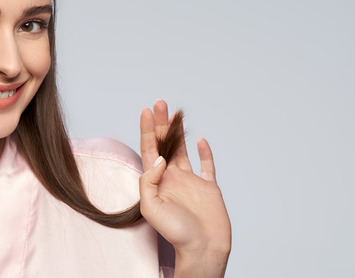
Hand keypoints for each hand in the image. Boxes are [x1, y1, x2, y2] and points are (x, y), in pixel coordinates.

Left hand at [139, 100, 230, 277]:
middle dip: (160, 124)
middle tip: (159, 103)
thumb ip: (149, 180)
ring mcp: (191, 182)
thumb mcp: (151, 207)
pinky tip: (200, 140)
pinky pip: (207, 166)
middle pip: (164, 145)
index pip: (150, 149)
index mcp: (157, 181)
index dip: (147, 130)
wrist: (202, 249)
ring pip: (182, 150)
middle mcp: (172, 178)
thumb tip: (158, 158)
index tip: (146, 111)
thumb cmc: (176, 233)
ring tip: (174, 113)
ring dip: (178, 132)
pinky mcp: (209, 188)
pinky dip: (205, 153)